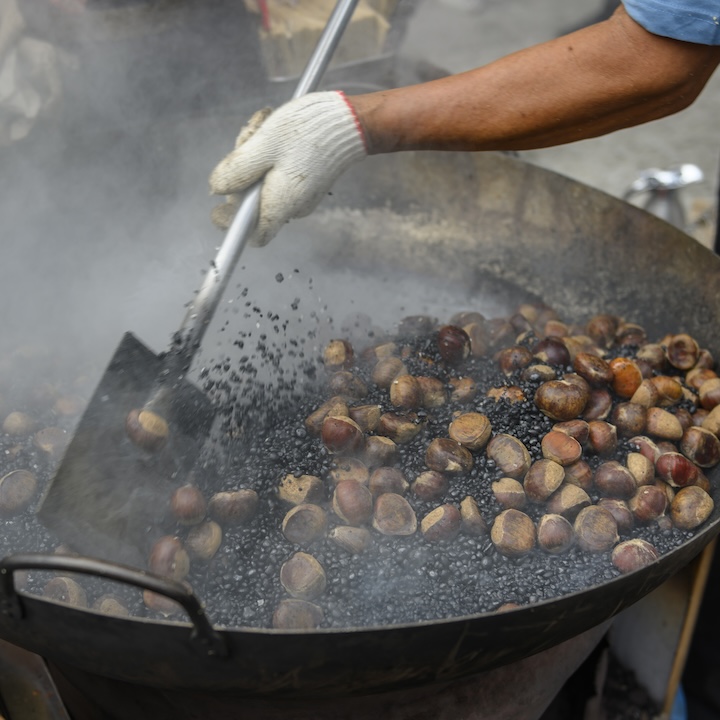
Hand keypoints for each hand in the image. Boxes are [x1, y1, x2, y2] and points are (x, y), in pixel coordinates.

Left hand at [209, 91, 365, 246]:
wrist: (352, 121)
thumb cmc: (310, 130)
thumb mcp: (264, 144)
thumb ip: (237, 169)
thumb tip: (216, 188)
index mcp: (281, 203)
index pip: (253, 234)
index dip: (232, 223)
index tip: (218, 207)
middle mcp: (292, 206)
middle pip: (252, 202)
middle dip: (241, 171)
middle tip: (246, 136)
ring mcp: (301, 195)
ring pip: (263, 183)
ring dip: (254, 155)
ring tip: (263, 123)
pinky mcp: (306, 182)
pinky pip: (278, 175)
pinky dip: (269, 154)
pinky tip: (274, 130)